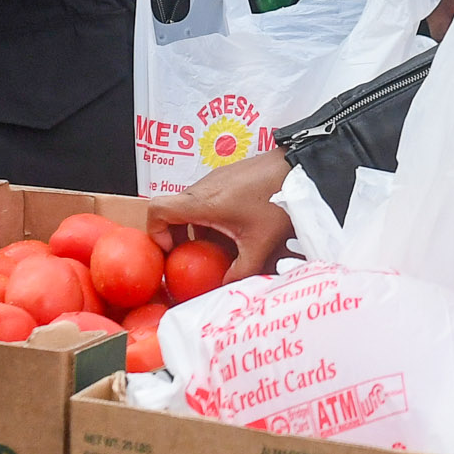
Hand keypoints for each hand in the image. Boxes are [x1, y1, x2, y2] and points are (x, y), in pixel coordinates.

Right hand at [145, 151, 295, 280]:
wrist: (297, 166)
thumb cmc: (278, 198)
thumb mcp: (259, 243)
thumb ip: (241, 270)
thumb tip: (226, 287)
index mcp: (202, 202)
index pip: (157, 209)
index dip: (156, 232)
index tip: (172, 250)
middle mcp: (202, 188)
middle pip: (172, 211)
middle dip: (178, 237)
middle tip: (193, 256)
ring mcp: (214, 180)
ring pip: (190, 206)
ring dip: (196, 228)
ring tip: (217, 247)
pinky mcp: (226, 177)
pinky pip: (206, 199)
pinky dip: (210, 217)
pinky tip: (234, 231)